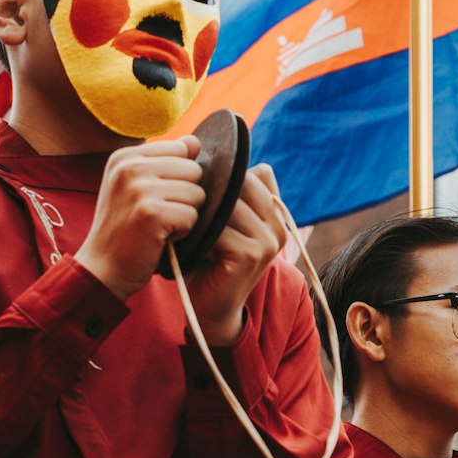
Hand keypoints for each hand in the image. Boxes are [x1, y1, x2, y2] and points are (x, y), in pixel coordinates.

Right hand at [76, 137, 203, 299]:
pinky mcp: (150, 212)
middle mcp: (129, 166)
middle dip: (187, 197)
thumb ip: (165, 162)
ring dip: (186, 215)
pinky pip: (192, 215)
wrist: (103, 268)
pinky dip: (184, 232)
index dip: (180, 178)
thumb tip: (194, 141)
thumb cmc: (126, 230)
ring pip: (197, 193)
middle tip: (162, 216)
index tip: (158, 198)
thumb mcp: (137, 188)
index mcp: (125, 156)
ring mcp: (138, 188)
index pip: (181, 150)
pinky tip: (162, 238)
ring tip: (161, 227)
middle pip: (193, 170)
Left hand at [184, 163, 287, 345]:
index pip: (250, 174)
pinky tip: (184, 237)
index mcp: (275, 212)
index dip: (221, 174)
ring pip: (229, 205)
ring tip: (180, 215)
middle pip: (241, 185)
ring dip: (201, 210)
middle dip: (210, 189)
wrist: (210, 308)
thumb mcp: (219, 222)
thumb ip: (227, 193)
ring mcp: (269, 241)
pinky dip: (199, 231)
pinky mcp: (252, 255)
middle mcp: (278, 225)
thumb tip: (211, 148)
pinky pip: (220, 229)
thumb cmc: (209, 261)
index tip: (191, 180)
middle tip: (179, 193)